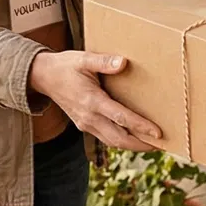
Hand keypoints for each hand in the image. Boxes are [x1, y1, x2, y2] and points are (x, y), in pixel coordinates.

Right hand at [29, 51, 163, 151]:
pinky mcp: (85, 125)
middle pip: (119, 139)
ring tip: (154, 145)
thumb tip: (123, 62)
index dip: (140, 127)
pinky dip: (122, 140)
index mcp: (91, 101)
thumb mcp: (83, 59)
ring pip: (113, 142)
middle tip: (163, 144)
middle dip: (141, 144)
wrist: (43, 77)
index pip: (120, 118)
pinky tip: (135, 138)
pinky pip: (107, 138)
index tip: (158, 133)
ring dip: (133, 146)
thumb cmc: (65, 66)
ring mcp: (86, 124)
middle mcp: (89, 117)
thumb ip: (103, 61)